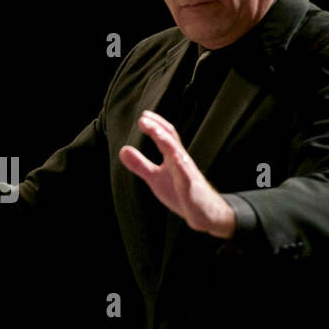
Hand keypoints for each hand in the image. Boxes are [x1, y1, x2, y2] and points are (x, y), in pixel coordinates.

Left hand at [118, 110, 235, 238]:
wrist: (205, 213)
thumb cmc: (181, 192)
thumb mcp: (155, 178)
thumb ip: (140, 164)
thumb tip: (122, 149)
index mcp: (173, 157)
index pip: (166, 136)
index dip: (155, 125)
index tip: (143, 116)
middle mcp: (182, 162)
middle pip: (172, 140)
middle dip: (159, 128)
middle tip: (144, 118)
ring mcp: (188, 175)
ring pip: (180, 155)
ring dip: (168, 142)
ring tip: (156, 132)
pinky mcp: (192, 189)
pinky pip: (187, 177)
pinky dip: (181, 168)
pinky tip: (175, 159)